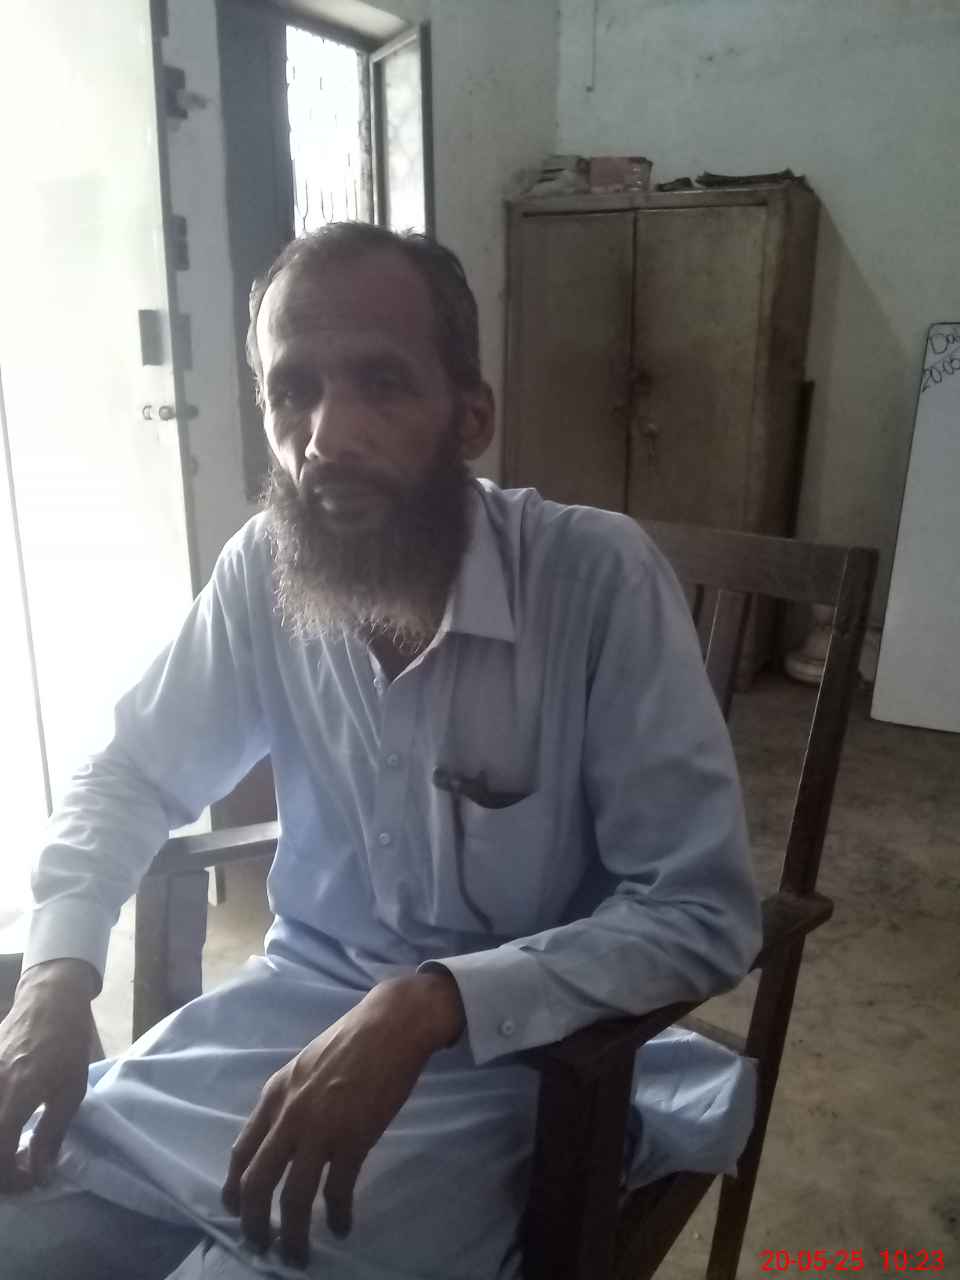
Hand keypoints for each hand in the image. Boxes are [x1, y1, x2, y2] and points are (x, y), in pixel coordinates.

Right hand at [0, 959, 97, 1190]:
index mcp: (17, 1095)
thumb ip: (51, 1133)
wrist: (49, 999)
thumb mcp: (71, 1090)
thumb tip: (39, 1172)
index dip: (10, 1178)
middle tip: (17, 1171)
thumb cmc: (67, 1043)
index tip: (27, 1181)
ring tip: (11, 1148)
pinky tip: (7, 1124)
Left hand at [222, 970, 464, 1267]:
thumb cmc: (352, 1041)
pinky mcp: (353, 1139)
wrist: (391, 1024)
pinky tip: (342, 1226)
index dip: (235, 1190)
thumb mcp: (303, 1066)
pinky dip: (338, 1216)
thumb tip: (280, 1138)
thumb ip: (288, 1100)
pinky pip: (337, 1191)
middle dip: (254, 1223)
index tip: (239, 1212)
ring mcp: (320, 1129)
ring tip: (297, 1256)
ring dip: (292, 1236)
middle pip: (256, 1183)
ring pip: (293, 1198)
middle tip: (262, 1246)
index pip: (240, 1153)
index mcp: (275, 1095)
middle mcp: (289, 1115)